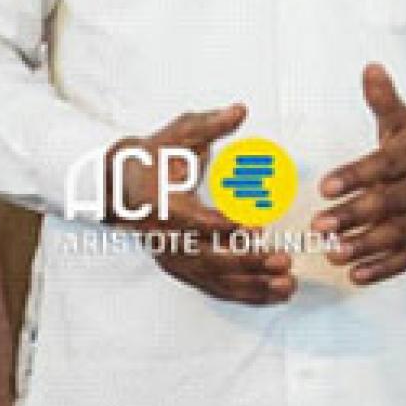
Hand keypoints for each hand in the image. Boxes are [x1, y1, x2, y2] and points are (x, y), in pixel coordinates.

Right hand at [106, 103, 295, 305]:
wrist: (118, 186)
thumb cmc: (153, 157)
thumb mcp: (177, 134)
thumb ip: (210, 125)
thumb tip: (239, 110)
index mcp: (162, 205)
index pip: (193, 221)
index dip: (223, 226)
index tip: (255, 226)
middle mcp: (165, 238)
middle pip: (208, 259)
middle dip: (247, 262)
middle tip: (283, 259)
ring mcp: (173, 258)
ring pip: (214, 280)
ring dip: (252, 286)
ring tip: (288, 285)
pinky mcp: (183, 269)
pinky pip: (215, 287)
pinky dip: (246, 294)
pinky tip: (276, 294)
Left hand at [313, 64, 405, 284]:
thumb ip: (385, 101)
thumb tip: (369, 69)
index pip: (385, 164)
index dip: (355, 176)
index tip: (325, 186)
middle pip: (390, 202)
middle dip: (353, 215)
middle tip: (319, 226)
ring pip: (399, 233)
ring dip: (365, 245)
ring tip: (332, 252)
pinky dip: (384, 268)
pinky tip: (357, 274)